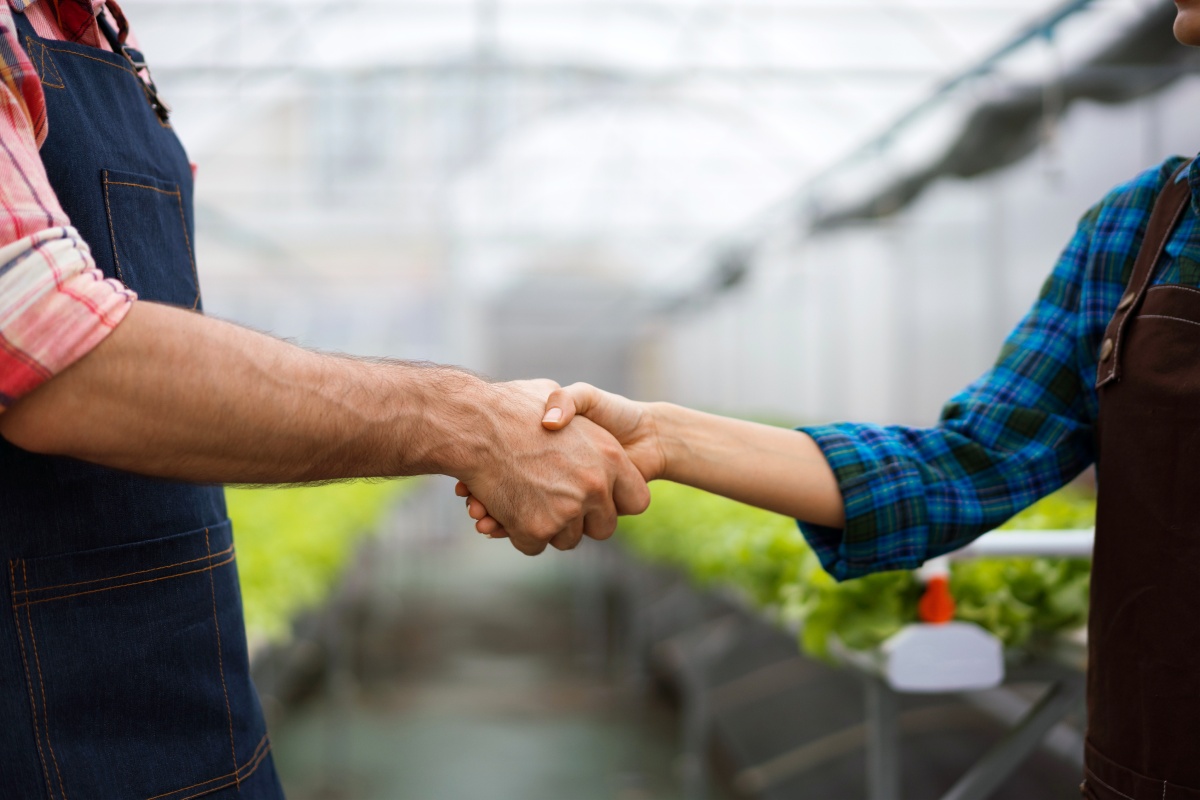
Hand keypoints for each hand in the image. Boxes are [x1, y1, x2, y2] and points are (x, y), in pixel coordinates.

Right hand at [454, 379, 649, 554]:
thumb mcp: (555, 396)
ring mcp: (566, 510)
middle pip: (603, 528)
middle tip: (559, 504)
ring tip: (525, 502)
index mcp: (610, 456)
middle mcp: (594, 486)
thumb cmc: (514, 406)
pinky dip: (517, 533)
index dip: (618, 502)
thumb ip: (579, 417)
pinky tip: (502, 511)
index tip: (600, 499)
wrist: (476, 421)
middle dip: (581, 521)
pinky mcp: (537, 528)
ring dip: (548, 528)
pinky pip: (534, 545)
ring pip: (566, 539)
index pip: (636, 501)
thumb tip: (576, 428)